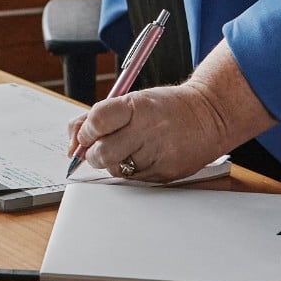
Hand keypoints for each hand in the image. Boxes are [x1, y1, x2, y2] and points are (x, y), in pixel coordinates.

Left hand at [67, 83, 236, 183]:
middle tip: (100, 147)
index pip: (97, 120)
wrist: (208, 117)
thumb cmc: (166, 108)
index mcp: (137, 106)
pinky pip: (134, 180)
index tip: (87, 133)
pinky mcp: (165, 174)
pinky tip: (145, 156)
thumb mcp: (133, 100)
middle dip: (93, 154)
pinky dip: (132, 171)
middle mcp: (148, 130)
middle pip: (101, 153)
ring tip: (130, 148)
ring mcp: (158, 155)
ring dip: (114, 162)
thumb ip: (98, 118)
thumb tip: (72, 143)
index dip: (85, 130)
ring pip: (115, 170)